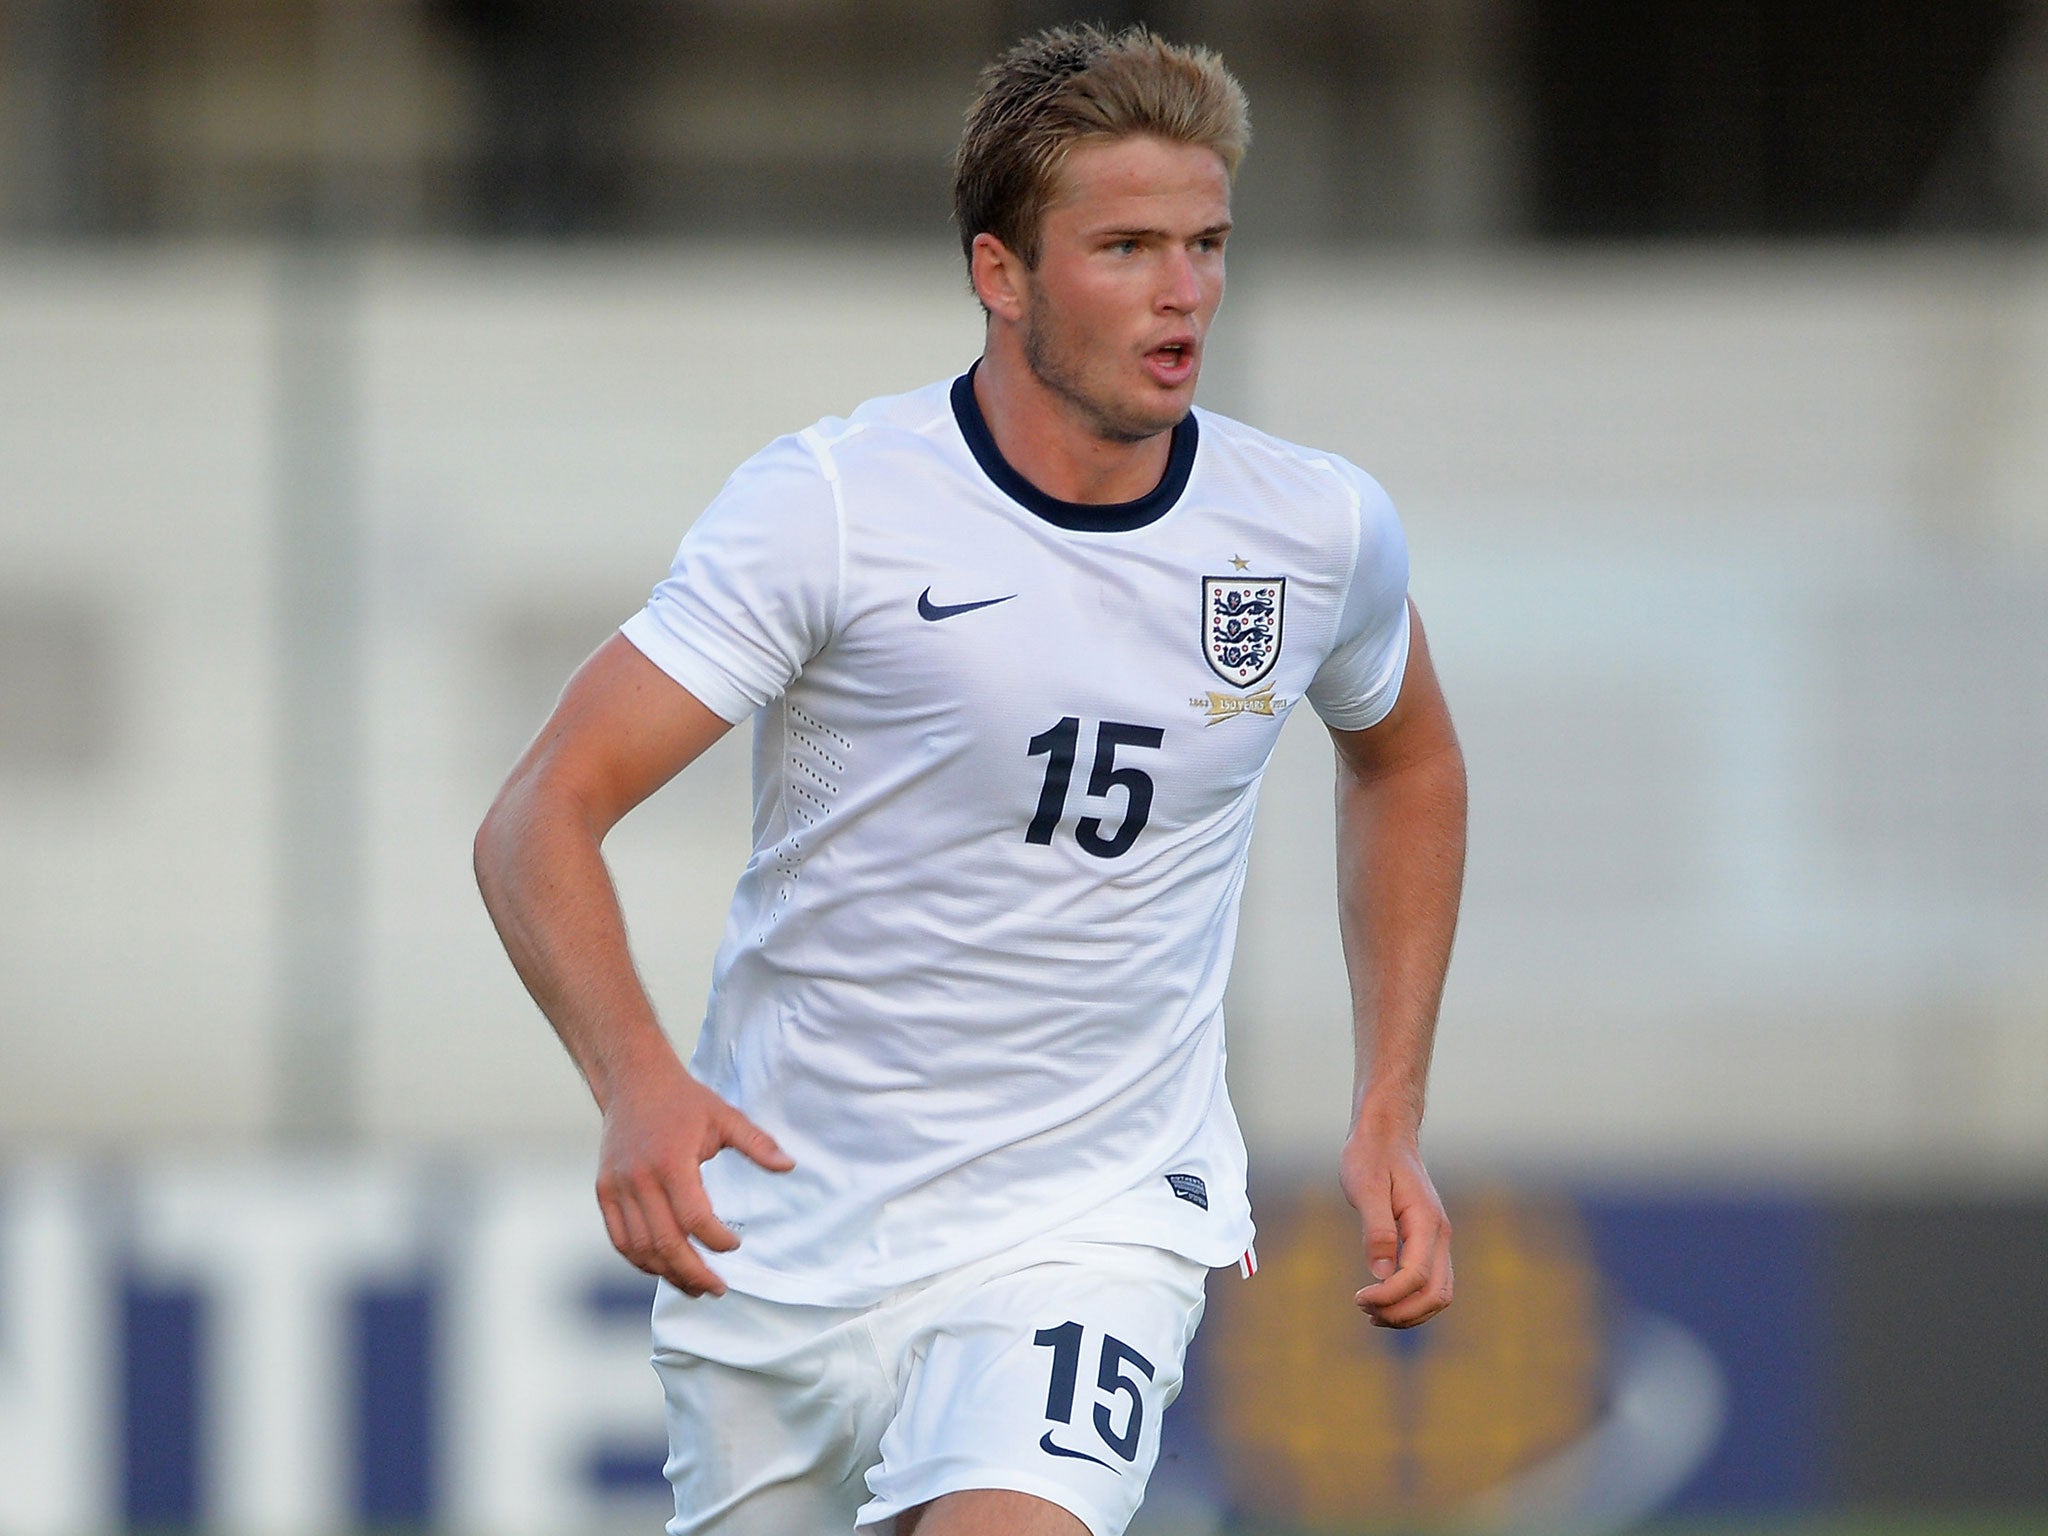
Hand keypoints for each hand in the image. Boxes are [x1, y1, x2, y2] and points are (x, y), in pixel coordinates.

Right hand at [593, 1054, 793, 1296]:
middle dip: (693, 1273)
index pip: (694, 1217)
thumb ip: (757, 1143)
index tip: (734, 1245)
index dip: (716, 1239)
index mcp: (672, 1162)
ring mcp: (618, 1187)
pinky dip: (640, 1260)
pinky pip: (620, 1239)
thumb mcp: (725, 1116)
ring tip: (694, 1286)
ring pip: (640, 1248)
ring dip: (667, 1273)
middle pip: (665, 1242)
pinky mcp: (604, 1192)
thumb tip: (790, 1166)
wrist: (633, 1082)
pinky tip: (664, 1269)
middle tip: (717, 1289)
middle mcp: (640, 1179)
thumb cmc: (684, 1101)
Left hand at [1339, 1115, 1452, 1327]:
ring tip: (1371, 1313)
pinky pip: (1430, 1283)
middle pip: (1436, 1295)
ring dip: (1408, 1312)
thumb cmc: (1371, 1157)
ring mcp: (1437, 1239)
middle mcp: (1439, 1234)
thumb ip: (1376, 1230)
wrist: (1385, 1135)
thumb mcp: (1366, 1188)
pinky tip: (1382, 1302)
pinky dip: (1411, 1300)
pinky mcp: (1428, 1242)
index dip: (1390, 1296)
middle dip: (1402, 1312)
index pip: (1418, 1276)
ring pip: (1438, 1294)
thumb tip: (1380, 1274)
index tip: (1359, 1298)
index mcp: (1426, 1221)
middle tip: (1365, 1311)